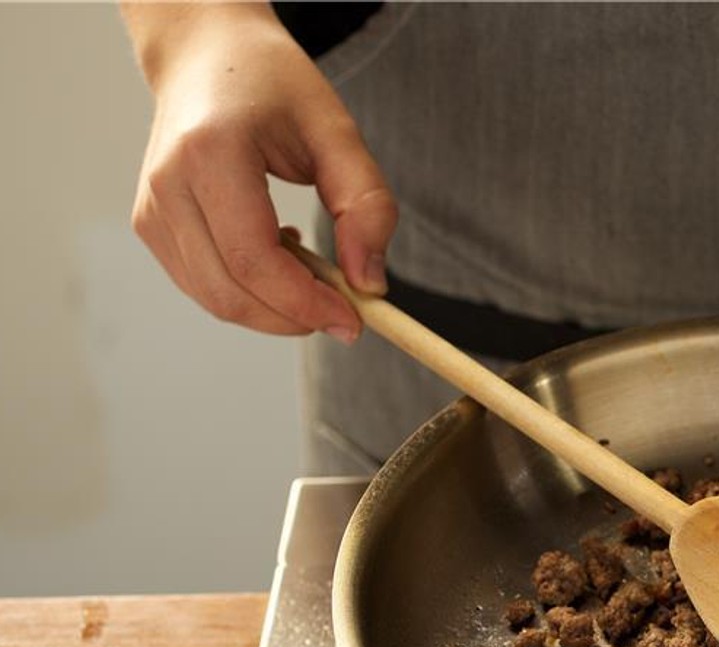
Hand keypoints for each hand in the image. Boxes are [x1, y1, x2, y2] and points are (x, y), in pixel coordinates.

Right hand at [122, 2, 396, 337]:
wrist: (206, 56)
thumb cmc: (272, 86)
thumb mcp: (337, 132)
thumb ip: (366, 206)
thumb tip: (368, 284)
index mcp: (210, 152)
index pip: (253, 260)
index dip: (305, 303)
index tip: (353, 319)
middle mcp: (167, 184)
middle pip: (230, 292)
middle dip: (294, 317)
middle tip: (344, 309)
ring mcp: (150, 209)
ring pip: (215, 299)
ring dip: (274, 308)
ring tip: (309, 266)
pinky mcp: (150, 226)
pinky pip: (205, 286)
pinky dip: (250, 291)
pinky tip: (276, 253)